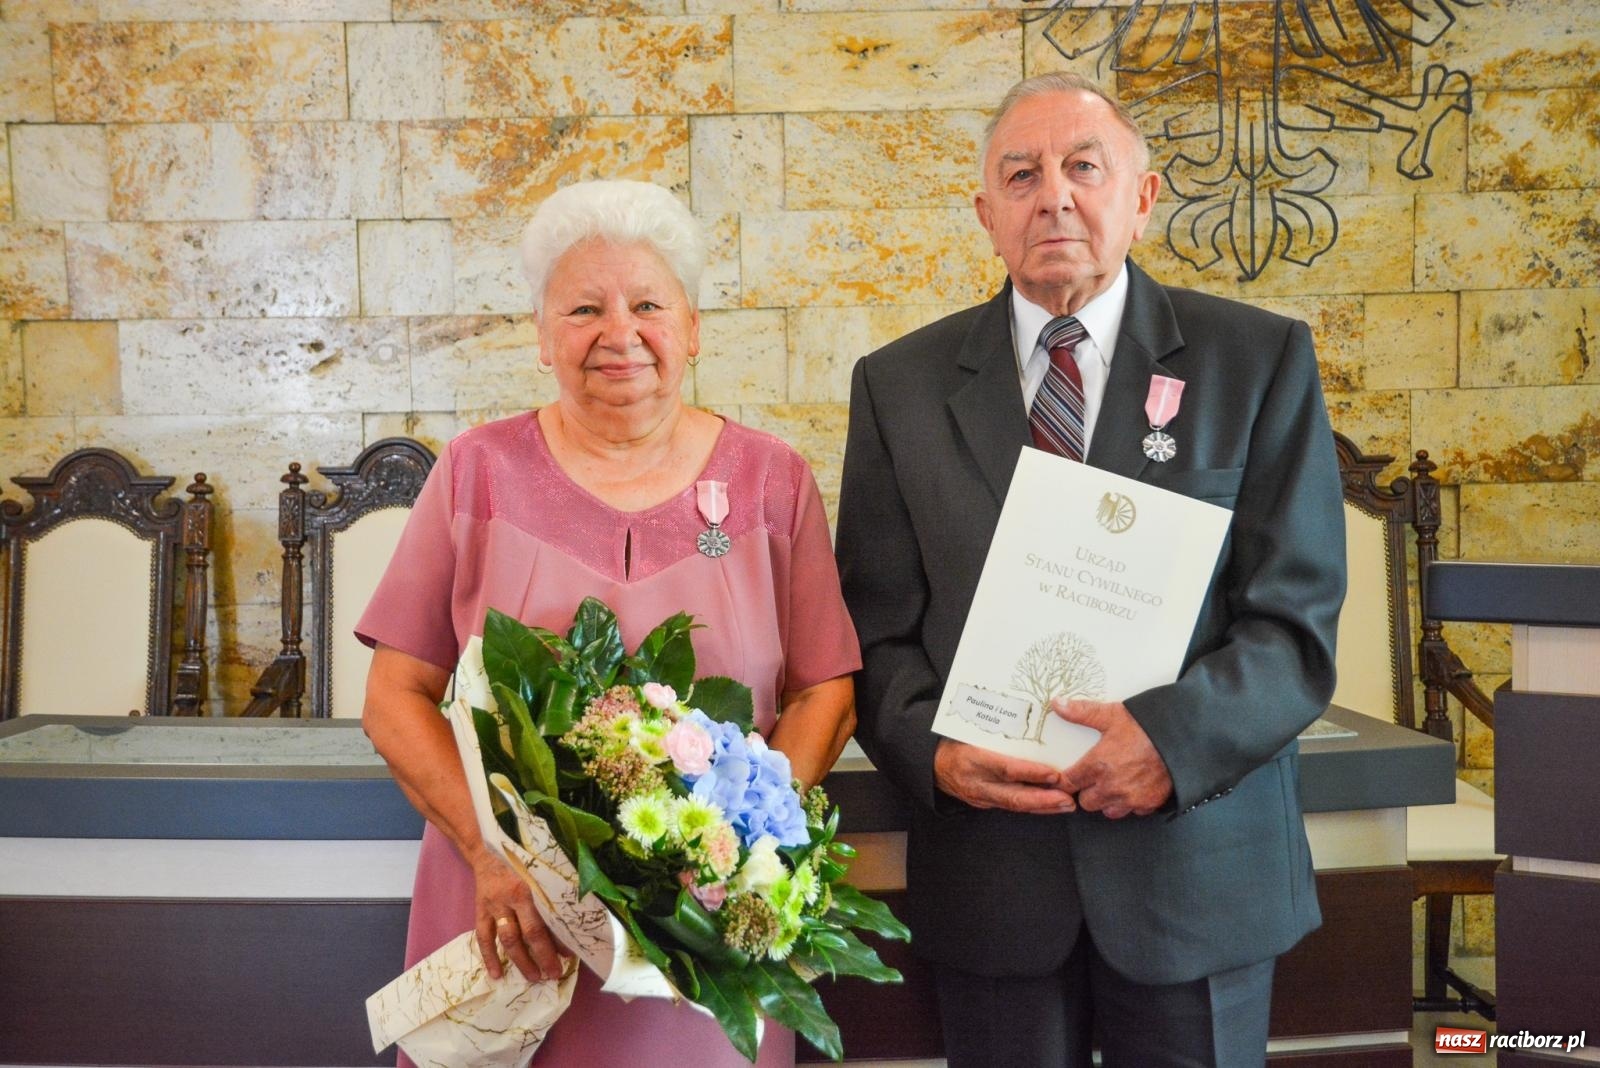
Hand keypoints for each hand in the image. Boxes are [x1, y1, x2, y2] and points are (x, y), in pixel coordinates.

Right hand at [471, 850, 566, 981]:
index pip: (550, 918)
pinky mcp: (481, 910)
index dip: (561, 939)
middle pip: (530, 933)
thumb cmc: (523, 860)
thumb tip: (573, 921)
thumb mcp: (541, 870)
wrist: (488, 847)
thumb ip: (554, 890)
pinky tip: (496, 975)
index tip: (571, 955)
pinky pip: (483, 937)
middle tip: (554, 974)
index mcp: (534, 885)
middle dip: (544, 956)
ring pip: (508, 939)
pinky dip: (489, 957)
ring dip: (521, 961)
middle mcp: (514, 896)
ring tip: (534, 977)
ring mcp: (495, 905)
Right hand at [933, 738, 1077, 813]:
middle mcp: (976, 781)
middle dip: (1043, 800)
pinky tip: (1050, 806)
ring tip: (1067, 805)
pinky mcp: (982, 804)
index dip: (1031, 773)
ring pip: (1014, 805)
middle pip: (1013, 795)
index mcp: (972, 758)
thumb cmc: (954, 740)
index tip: (1055, 774)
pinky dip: (1032, 807)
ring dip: (1043, 807)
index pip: (1006, 768)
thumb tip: (1033, 722)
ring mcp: (979, 796)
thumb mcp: (971, 730)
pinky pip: (1010, 807)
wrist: (931, 763)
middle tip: (1068, 799)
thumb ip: (998, 731)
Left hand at [1053, 699, 1172, 818]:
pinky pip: (1132, 811)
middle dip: (1088, 791)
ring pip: (1108, 810)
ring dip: (1108, 800)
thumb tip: (1058, 704)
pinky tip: (1134, 788)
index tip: (1069, 776)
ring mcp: (1130, 798)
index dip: (1067, 779)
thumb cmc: (1146, 726)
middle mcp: (1111, 786)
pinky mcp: (1148, 804)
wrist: (1181, 738)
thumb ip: (1082, 712)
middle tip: (1095, 777)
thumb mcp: (1112, 715)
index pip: (1069, 782)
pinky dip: (1131, 803)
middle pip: (1086, 801)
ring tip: (1114, 784)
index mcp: (1097, 765)